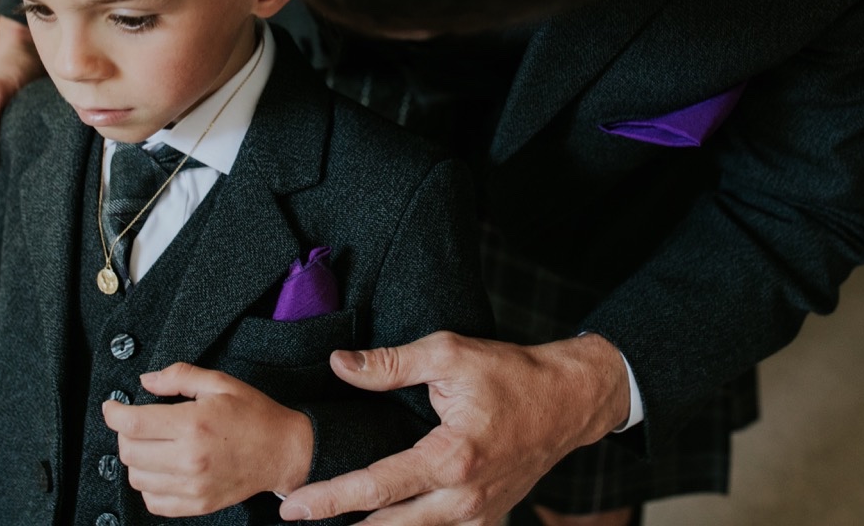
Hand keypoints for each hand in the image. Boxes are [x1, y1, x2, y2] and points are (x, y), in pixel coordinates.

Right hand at [0, 16, 41, 306]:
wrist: (43, 35)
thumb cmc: (10, 62)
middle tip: (2, 309)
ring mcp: (22, 164)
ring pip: (18, 216)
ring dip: (19, 250)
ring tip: (30, 289)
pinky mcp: (48, 158)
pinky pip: (46, 197)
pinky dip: (48, 222)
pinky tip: (64, 244)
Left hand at [103, 363, 313, 516]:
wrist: (283, 451)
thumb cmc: (254, 415)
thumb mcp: (220, 383)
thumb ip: (179, 376)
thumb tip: (147, 381)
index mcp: (194, 424)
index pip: (133, 424)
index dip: (114, 413)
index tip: (112, 407)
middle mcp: (189, 458)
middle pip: (129, 451)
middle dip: (125, 433)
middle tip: (138, 423)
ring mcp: (192, 486)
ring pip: (137, 478)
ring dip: (136, 459)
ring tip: (153, 445)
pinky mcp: (196, 504)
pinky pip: (153, 501)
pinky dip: (149, 485)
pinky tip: (162, 468)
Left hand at [278, 332, 630, 525]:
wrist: (570, 400)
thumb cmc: (512, 373)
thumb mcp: (450, 354)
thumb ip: (392, 364)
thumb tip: (340, 365)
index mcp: (451, 458)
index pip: (376, 486)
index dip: (329, 498)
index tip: (293, 505)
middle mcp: (465, 497)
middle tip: (297, 517)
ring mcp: (479, 514)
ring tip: (334, 522)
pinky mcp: (487, 517)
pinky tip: (382, 520)